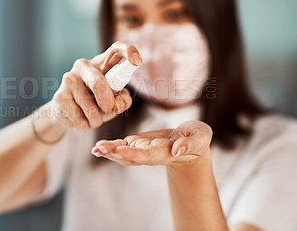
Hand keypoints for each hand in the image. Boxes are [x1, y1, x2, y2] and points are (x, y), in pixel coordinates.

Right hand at [50, 42, 142, 132]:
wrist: (67, 112)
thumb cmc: (96, 102)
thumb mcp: (114, 100)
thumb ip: (123, 100)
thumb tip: (118, 105)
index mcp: (102, 63)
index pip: (115, 50)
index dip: (128, 52)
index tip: (137, 61)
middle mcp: (83, 66)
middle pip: (98, 83)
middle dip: (106, 102)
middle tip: (108, 109)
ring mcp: (69, 80)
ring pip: (89, 107)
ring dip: (96, 120)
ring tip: (93, 118)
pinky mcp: (59, 96)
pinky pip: (79, 119)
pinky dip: (85, 126)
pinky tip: (80, 120)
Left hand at [91, 120, 212, 165]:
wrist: (191, 145)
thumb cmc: (197, 139)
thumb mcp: (200, 138)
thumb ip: (190, 144)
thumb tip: (177, 149)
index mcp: (166, 153)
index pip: (147, 155)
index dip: (133, 153)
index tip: (119, 151)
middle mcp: (151, 155)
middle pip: (131, 157)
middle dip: (114, 152)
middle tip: (99, 148)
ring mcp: (144, 151)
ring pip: (124, 154)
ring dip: (109, 152)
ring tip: (96, 148)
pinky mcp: (139, 145)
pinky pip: (123, 148)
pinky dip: (110, 148)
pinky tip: (98, 148)